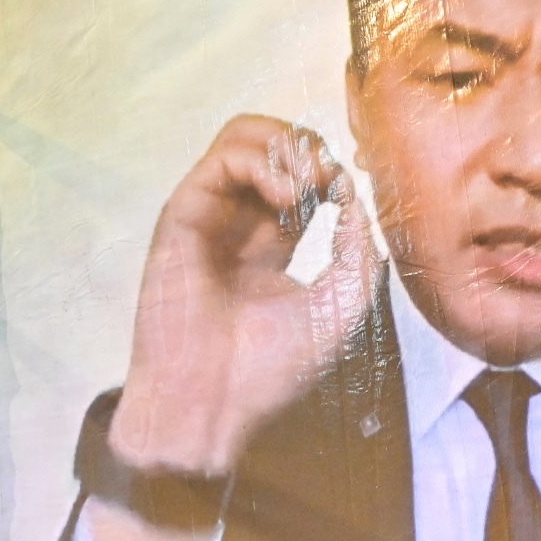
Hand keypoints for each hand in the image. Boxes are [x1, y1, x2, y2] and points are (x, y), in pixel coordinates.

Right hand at [108, 117, 375, 474]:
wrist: (215, 403)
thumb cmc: (273, 368)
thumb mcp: (342, 304)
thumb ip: (357, 248)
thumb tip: (355, 196)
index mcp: (273, 242)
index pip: (302, 174)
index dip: (331, 169)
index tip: (351, 193)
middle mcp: (239, 222)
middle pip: (273, 144)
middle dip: (310, 146)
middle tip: (330, 179)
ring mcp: (209, 215)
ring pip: (242, 136)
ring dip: (286, 145)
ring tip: (310, 184)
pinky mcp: (183, 215)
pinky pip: (222, 157)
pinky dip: (263, 162)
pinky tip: (289, 198)